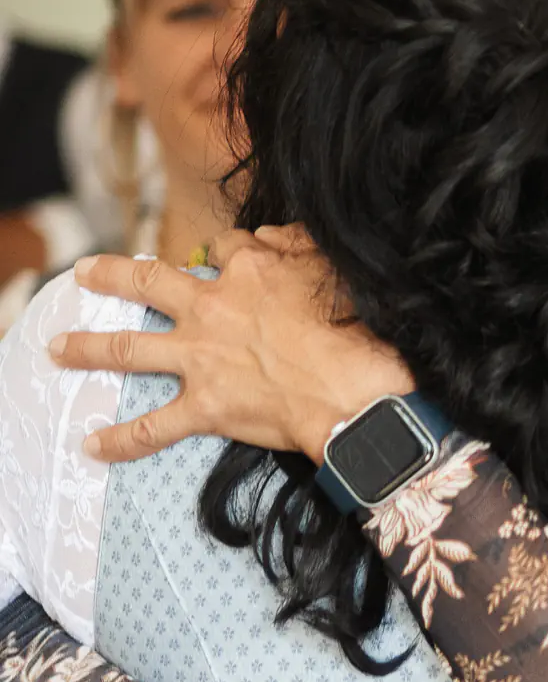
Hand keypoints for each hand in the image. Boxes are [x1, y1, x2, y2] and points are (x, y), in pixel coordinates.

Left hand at [47, 223, 411, 463]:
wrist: (355, 394)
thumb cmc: (357, 332)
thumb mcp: (333, 268)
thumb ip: (298, 244)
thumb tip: (271, 236)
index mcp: (248, 271)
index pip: (224, 249)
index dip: (227, 255)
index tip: (231, 260)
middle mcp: (212, 308)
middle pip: (148, 283)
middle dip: (111, 278)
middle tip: (84, 274)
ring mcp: (201, 360)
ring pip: (129, 349)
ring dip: (88, 349)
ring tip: (57, 349)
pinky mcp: (205, 408)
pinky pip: (153, 427)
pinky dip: (121, 439)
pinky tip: (92, 445)